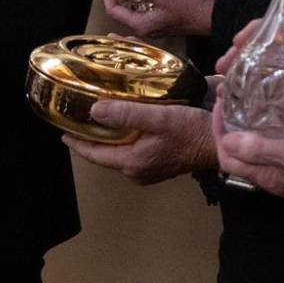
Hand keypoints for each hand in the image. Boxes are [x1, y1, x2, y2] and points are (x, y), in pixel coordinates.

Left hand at [64, 96, 217, 182]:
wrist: (221, 144)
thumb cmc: (192, 131)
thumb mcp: (159, 118)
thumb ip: (126, 115)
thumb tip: (94, 111)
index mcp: (132, 163)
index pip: (94, 154)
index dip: (77, 142)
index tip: (62, 131)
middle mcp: (137, 171)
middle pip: (106, 154)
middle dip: (93, 138)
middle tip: (81, 120)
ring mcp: (149, 170)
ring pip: (121, 152)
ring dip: (111, 138)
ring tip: (102, 120)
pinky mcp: (161, 164)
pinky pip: (135, 152)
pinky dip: (127, 139)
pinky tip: (129, 126)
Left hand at [103, 0, 213, 36]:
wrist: (214, 15)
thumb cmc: (189, 5)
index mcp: (141, 24)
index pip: (113, 10)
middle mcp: (145, 30)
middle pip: (121, 13)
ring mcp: (156, 27)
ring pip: (133, 13)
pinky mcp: (164, 22)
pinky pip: (144, 13)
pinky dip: (137, 3)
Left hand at [213, 94, 283, 203]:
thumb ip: (267, 150)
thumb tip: (228, 141)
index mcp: (272, 176)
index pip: (228, 156)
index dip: (218, 128)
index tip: (221, 98)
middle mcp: (280, 177)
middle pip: (242, 151)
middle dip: (232, 123)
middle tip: (236, 92)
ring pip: (262, 148)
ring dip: (251, 124)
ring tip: (255, 95)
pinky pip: (283, 145)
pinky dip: (275, 126)